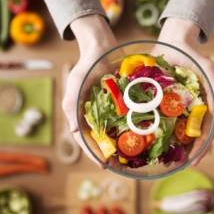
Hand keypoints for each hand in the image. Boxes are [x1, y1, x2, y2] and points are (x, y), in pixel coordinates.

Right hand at [62, 15, 116, 166]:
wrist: (101, 47)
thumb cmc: (86, 66)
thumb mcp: (76, 84)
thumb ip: (72, 106)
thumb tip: (74, 131)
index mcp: (80, 114)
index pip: (85, 139)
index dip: (93, 153)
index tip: (104, 165)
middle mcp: (95, 114)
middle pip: (101, 139)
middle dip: (109, 153)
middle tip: (121, 165)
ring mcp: (108, 109)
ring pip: (114, 131)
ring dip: (121, 143)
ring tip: (131, 156)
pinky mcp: (121, 102)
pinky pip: (126, 117)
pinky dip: (131, 126)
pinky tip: (140, 134)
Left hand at [155, 18, 213, 165]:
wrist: (174, 41)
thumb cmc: (195, 57)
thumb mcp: (209, 70)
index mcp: (201, 107)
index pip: (204, 132)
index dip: (200, 148)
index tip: (193, 162)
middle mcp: (187, 110)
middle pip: (187, 135)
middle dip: (184, 152)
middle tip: (175, 166)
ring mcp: (171, 106)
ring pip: (170, 129)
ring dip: (168, 145)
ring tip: (161, 159)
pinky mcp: (157, 100)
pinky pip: (154, 116)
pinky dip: (152, 127)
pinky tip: (145, 138)